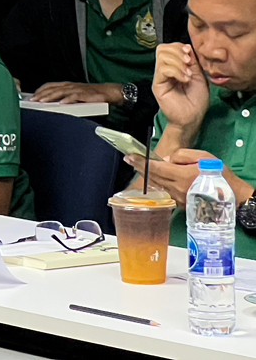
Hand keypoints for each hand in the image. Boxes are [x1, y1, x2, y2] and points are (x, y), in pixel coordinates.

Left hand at [30, 81, 123, 104]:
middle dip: (41, 94)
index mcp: (67, 85)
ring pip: (61, 92)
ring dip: (50, 96)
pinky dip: (68, 99)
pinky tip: (62, 103)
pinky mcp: (85, 94)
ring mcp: (77, 89)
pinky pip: (75, 96)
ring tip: (42, 101)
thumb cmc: (91, 95)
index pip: (50, 85)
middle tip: (33, 100)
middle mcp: (70, 86)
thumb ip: (64, 97)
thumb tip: (52, 104)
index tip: (31, 96)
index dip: (40, 90)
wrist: (108, 92)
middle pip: (53, 89)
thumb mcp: (75, 95)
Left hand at [126, 148, 248, 208]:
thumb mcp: (204, 157)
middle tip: (128, 160)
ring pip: (157, 185)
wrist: (232, 196)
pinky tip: (152, 180)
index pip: (156, 168)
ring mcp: (178, 198)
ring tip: (137, 167)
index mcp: (181, 175)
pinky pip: (164, 193)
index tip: (129, 156)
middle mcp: (176, 188)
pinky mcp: (181, 204)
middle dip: (140, 167)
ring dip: (146, 176)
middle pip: (153, 177)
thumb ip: (182, 155)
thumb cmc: (219, 174)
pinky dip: (156, 185)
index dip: (141, 162)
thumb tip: (166, 159)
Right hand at [152, 42, 208, 131]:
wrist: (192, 118)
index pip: (169, 47)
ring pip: (162, 57)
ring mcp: (160, 77)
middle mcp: (165, 70)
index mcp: (174, 66)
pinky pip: (163, 70)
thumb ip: (193, 62)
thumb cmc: (196, 101)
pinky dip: (176, 71)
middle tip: (188, 62)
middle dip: (177, 52)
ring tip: (188, 74)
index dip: (179, 46)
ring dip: (178, 63)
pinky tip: (184, 79)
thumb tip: (188, 48)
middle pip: (162, 49)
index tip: (190, 53)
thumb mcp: (200, 77)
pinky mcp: (158, 85)